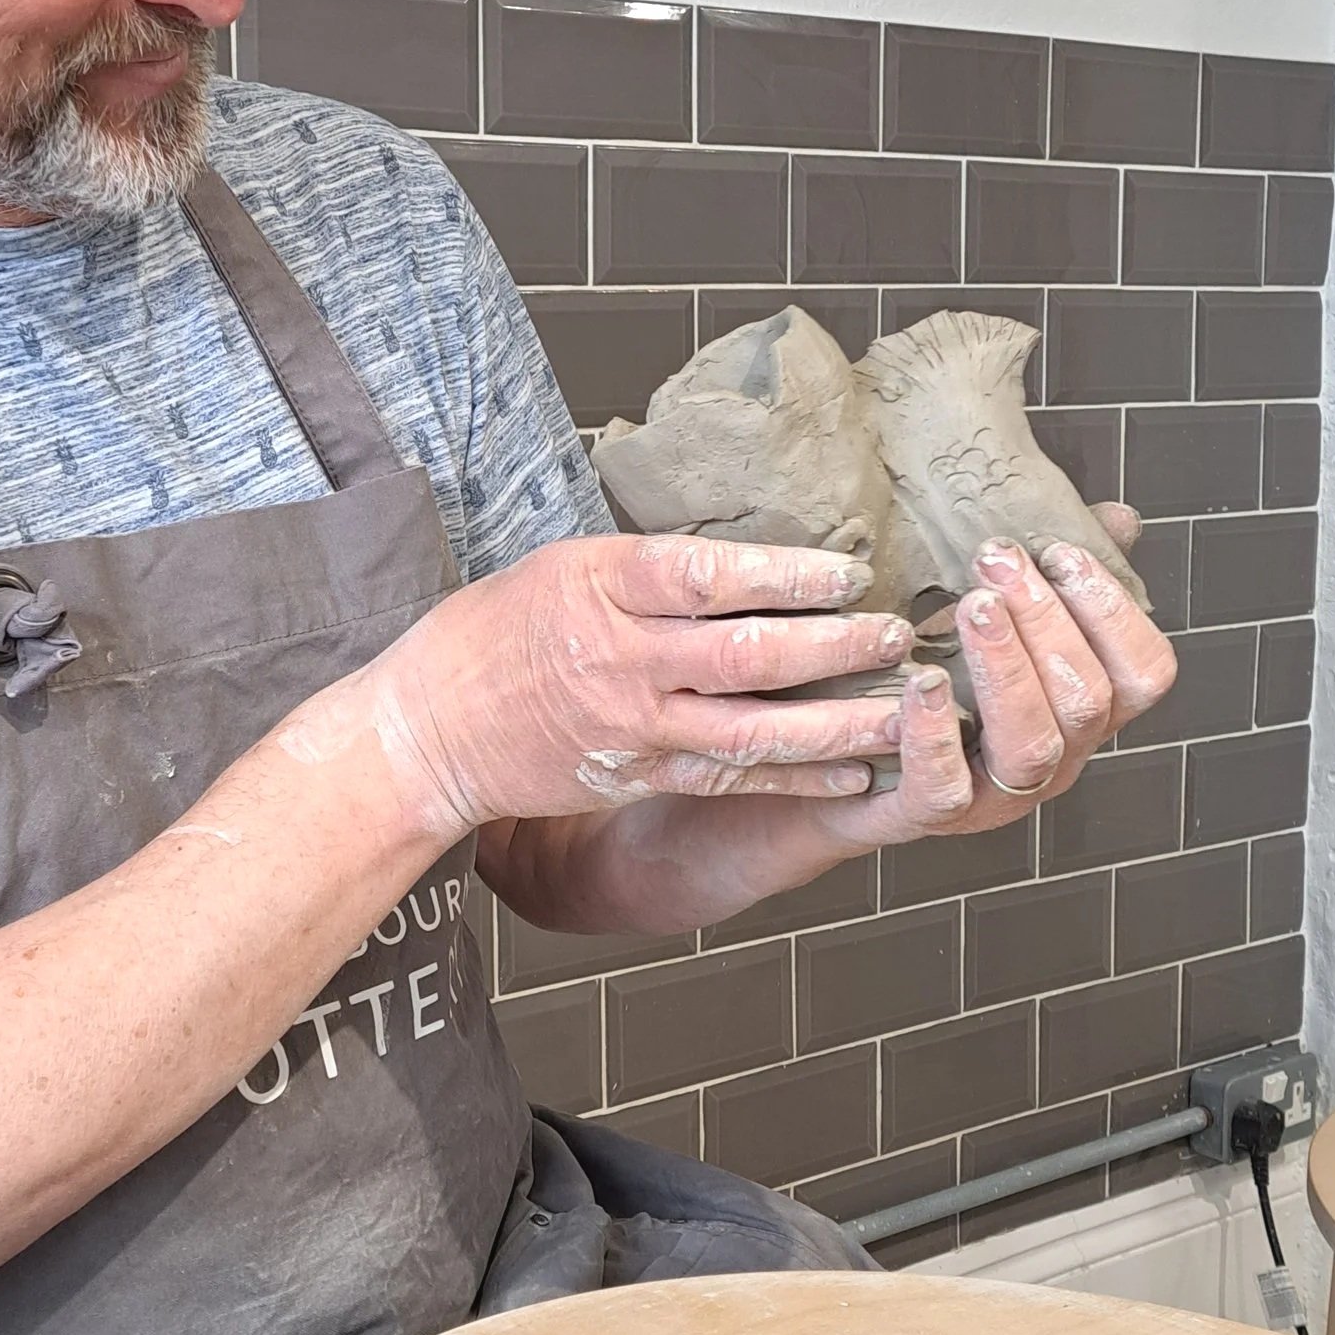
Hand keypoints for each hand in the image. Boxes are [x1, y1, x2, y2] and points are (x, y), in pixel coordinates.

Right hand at [369, 531, 918, 834]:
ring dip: (837, 719)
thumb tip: (742, 558)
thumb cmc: (493, 633)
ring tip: (902, 706)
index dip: (786, 574)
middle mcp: (622, 659)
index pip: (706, 575)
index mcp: (600, 587)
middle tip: (898, 633)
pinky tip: (852, 768)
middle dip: (834, 645)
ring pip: (754, 727)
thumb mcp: (563, 566)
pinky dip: (797, 774)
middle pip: (746, 652)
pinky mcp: (638, 773)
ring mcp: (633, 725)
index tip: (847, 571)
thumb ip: (648, 569)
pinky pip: (732, 776)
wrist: (432, 729)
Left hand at [797, 502, 1177, 851]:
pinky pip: (945, 788)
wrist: (833, 764)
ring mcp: (994, 796)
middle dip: (1046, 619)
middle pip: (1087, 699)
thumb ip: (1056, 577)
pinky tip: (920, 682)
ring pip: (1031, 745)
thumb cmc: (927, 683)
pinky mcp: (925, 816)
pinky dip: (935, 735)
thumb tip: (1118, 517)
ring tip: (973, 605)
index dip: (1114, 611)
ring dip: (1007, 667)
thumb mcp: (992, 621)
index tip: (1060, 550)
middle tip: (996, 556)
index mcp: (1080, 707)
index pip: (1143, 673)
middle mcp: (1053, 758)